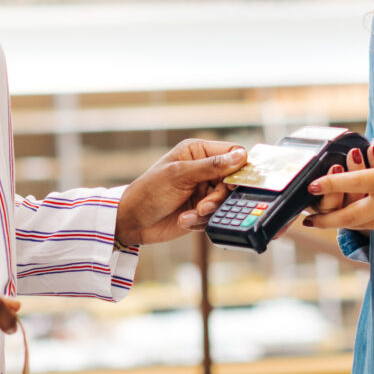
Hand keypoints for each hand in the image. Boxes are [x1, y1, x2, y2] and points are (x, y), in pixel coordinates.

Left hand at [117, 138, 246, 245]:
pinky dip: (201, 221)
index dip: (238, 167)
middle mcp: (204, 170)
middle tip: (204, 206)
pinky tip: (184, 219)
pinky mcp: (202, 210)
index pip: (232, 153)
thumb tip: (241, 156)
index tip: (233, 183)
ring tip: (192, 214)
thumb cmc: (149, 191)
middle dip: (219, 196)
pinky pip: (215, 216)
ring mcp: (203, 191)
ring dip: (209, 210)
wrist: (132, 222)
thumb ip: (211, 166)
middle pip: (232, 180)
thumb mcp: (179, 175)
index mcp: (198, 152)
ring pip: (226, 200)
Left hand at [303, 143, 373, 232]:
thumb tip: (373, 147)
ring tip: (329, 221)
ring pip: (363, 224)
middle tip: (310, 220)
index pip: (353, 182)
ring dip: (344, 223)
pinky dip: (369, 220)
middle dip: (326, 219)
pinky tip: (367, 214)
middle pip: (350, 216)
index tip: (313, 187)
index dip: (330, 184)